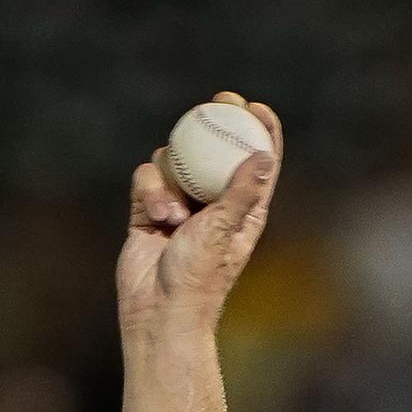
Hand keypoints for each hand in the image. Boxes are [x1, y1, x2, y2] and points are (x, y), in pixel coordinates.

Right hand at [118, 94, 283, 339]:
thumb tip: (265, 155)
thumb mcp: (224, 230)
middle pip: (214, 150)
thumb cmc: (199, 278)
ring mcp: (179, 206)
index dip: (259, 131)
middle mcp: (212, 204)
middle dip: (215, 122)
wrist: (158, 311)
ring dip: (171, 177)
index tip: (255, 107)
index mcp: (242, 211)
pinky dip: (149, 192)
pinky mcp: (147, 211)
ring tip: (172, 214)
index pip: (256, 162)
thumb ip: (241, 192)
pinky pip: (146, 180)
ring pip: (173, 161)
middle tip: (218, 100)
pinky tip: (154, 216)